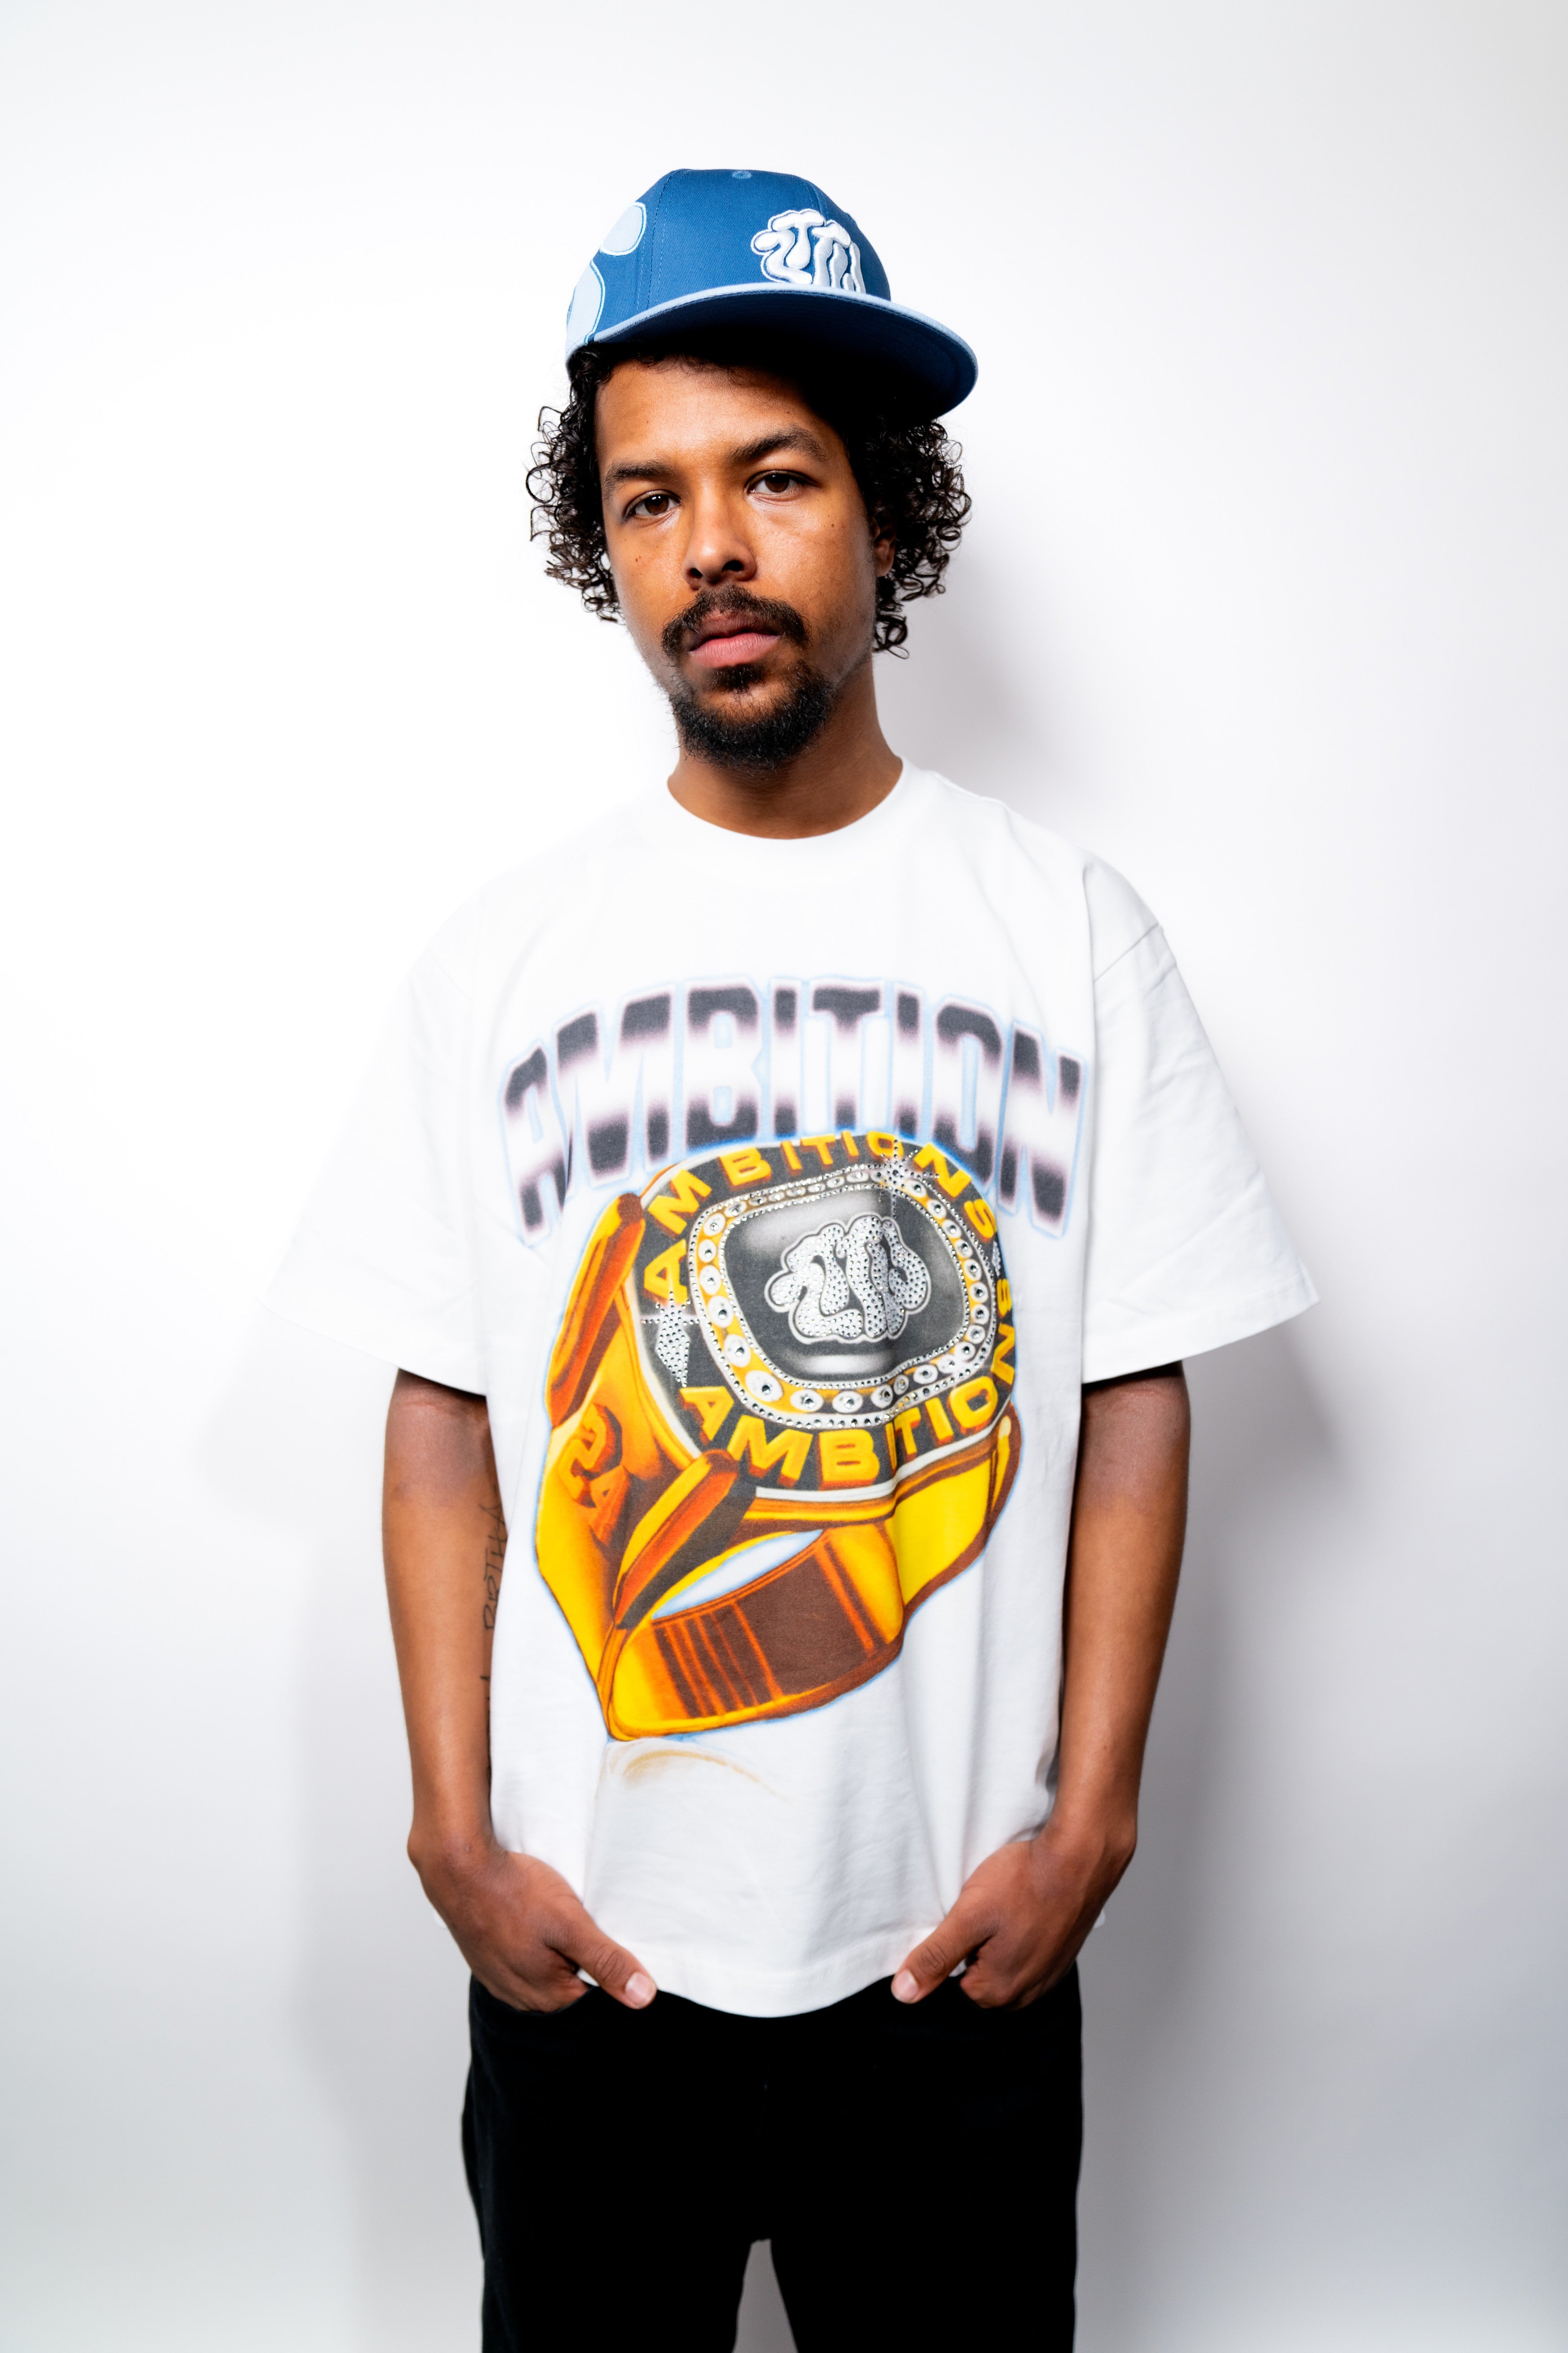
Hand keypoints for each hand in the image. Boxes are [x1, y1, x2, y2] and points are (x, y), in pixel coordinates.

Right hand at [412, 1830, 656, 2013]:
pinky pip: (522, 1965)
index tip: (623, 1952)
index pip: (595, 2005)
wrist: (458, 1868)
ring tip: (565, 1927)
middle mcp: (520, 1997)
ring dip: (559, 1959)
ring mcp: (500, 1980)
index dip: (613, 1979)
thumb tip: (644, 1998)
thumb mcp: (570, 1923)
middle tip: (595, 1932)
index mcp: (546, 1996)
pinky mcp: (487, 1960)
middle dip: (586, 1969)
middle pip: (569, 1992)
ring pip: (544, 1979)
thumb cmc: (513, 1892)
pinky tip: (537, 1927)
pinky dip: (536, 1951)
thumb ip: (606, 1960)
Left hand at [891, 1814, 1134, 2009]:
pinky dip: (1020, 1935)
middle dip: (974, 1945)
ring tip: (1006, 1905)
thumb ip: (935, 1957)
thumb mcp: (969, 1915)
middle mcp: (1025, 1995)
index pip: (950, 1980)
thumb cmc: (1025, 1882)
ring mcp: (1047, 1976)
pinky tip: (1023, 1909)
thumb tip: (903, 1994)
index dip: (951, 1944)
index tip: (965, 1917)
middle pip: (977, 1975)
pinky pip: (1026, 1954)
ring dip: (997, 1940)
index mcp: (997, 1992)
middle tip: (985, 1909)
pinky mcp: (1061, 1957)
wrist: (1080, 1858)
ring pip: (1002, 1963)